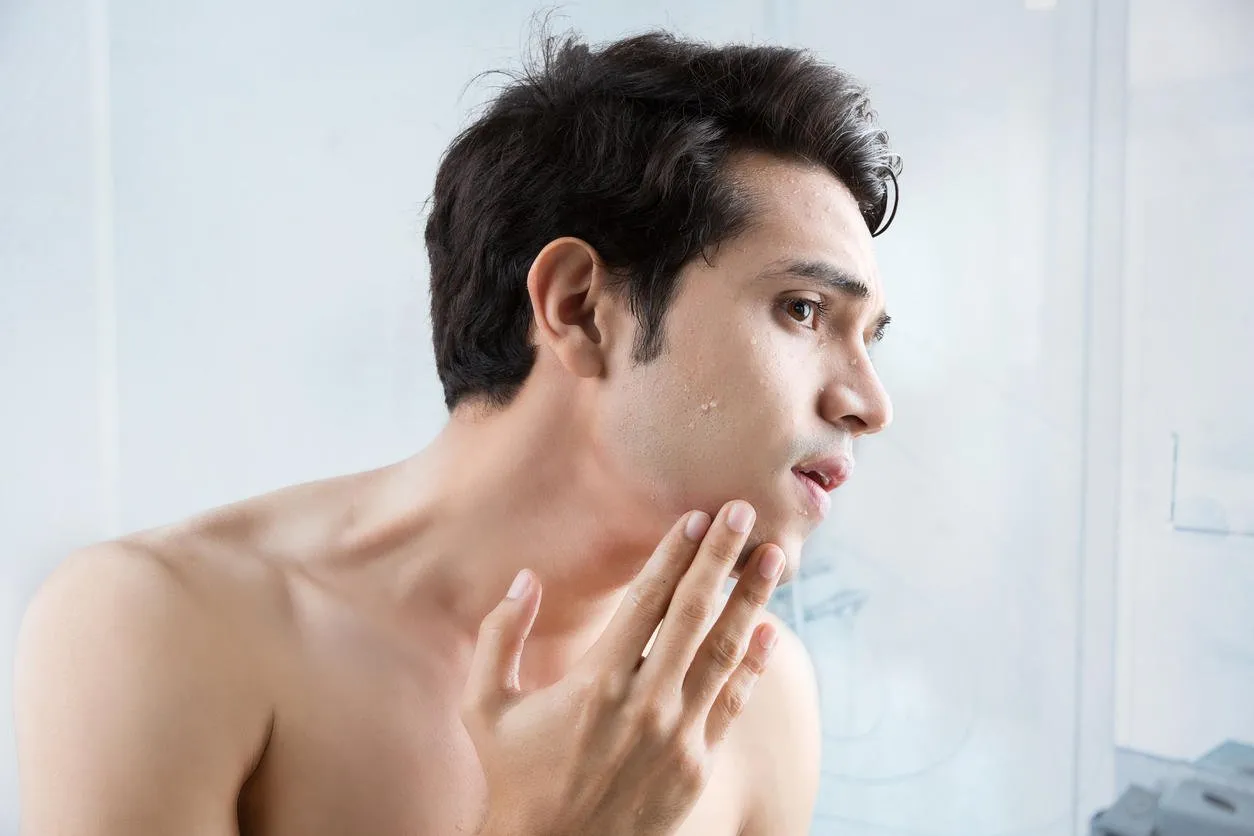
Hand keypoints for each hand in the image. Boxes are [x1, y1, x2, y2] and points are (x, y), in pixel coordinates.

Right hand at [462, 500, 784, 835]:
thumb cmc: (517, 775)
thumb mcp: (485, 707)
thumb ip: (501, 637)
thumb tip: (524, 578)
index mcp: (596, 682)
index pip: (646, 601)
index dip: (673, 554)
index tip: (696, 517)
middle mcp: (643, 702)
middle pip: (692, 614)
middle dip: (721, 557)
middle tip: (744, 512)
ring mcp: (677, 734)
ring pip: (723, 652)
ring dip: (751, 599)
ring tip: (774, 557)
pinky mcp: (697, 764)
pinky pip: (733, 702)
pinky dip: (753, 663)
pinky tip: (769, 629)